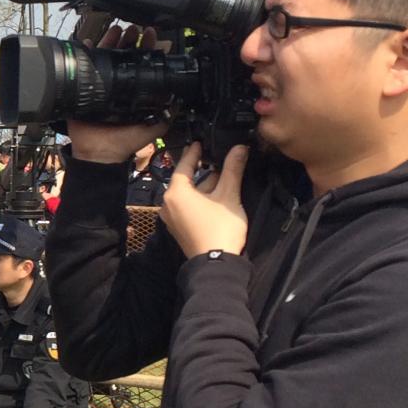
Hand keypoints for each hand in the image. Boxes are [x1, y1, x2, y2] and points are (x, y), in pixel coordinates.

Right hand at [65, 24, 165, 163]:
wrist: (101, 153)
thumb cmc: (127, 142)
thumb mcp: (155, 127)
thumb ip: (168, 113)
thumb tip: (182, 99)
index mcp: (134, 89)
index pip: (141, 62)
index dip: (147, 48)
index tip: (152, 37)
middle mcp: (117, 83)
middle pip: (123, 54)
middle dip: (130, 39)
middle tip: (136, 30)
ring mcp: (99, 83)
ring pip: (105, 55)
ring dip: (111, 40)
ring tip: (118, 30)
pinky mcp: (82, 87)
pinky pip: (82, 66)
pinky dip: (84, 52)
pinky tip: (89, 42)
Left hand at [160, 141, 248, 257]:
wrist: (216, 264)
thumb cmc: (220, 228)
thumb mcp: (229, 195)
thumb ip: (232, 170)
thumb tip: (239, 148)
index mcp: (176, 193)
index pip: (184, 166)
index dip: (194, 153)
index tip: (199, 143)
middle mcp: (168, 204)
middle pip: (186, 181)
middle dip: (202, 172)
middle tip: (215, 159)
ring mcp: (172, 219)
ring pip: (189, 195)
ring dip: (204, 187)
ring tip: (222, 177)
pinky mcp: (179, 229)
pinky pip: (188, 207)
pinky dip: (200, 200)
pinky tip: (216, 198)